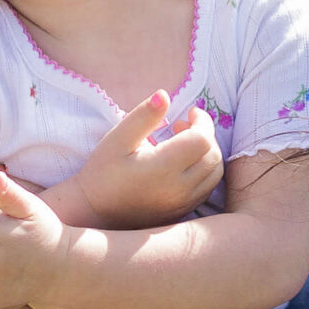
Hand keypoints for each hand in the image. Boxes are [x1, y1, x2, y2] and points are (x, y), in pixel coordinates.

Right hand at [55, 94, 222, 229]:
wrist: (94, 212)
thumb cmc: (103, 172)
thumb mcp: (118, 138)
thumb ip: (144, 116)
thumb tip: (164, 96)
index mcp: (163, 168)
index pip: (203, 140)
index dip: (202, 121)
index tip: (189, 112)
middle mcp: (179, 189)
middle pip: (213, 156)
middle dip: (206, 134)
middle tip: (184, 125)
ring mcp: (182, 204)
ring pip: (215, 174)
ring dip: (208, 153)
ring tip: (185, 144)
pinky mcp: (182, 212)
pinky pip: (207, 189)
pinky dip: (204, 171)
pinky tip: (184, 163)